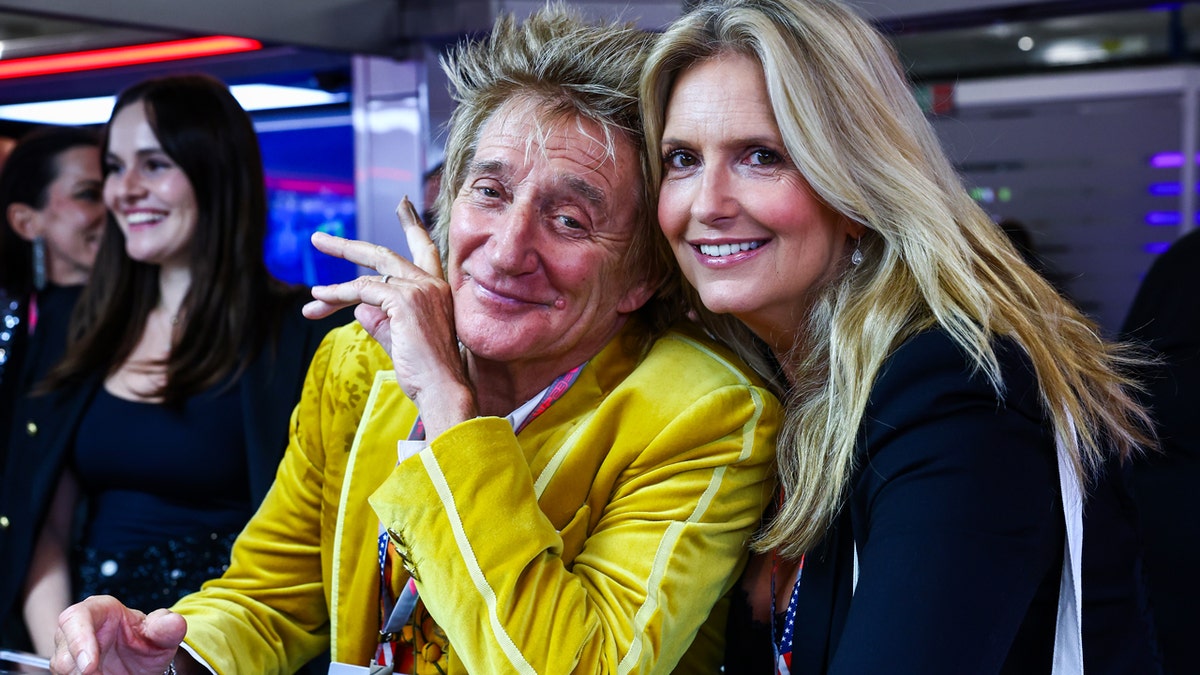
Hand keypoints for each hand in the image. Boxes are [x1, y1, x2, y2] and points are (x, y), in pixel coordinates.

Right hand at [51, 597, 184, 674]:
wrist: (143, 663)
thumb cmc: (148, 642)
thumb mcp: (162, 635)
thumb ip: (166, 627)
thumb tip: (173, 622)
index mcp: (99, 609)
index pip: (77, 617)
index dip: (78, 639)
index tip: (90, 665)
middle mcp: (77, 629)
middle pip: (63, 648)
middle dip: (79, 668)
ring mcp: (69, 651)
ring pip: (62, 668)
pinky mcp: (68, 669)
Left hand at [305, 198, 476, 434]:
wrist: (443, 388)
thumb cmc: (426, 373)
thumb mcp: (400, 340)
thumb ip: (380, 321)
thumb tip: (358, 307)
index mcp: (438, 290)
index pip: (425, 250)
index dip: (412, 226)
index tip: (403, 204)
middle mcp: (431, 283)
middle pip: (384, 254)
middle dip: (348, 247)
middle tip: (319, 239)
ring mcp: (419, 288)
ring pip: (365, 278)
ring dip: (334, 290)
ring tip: (312, 297)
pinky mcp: (403, 299)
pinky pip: (360, 291)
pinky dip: (337, 297)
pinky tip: (320, 305)